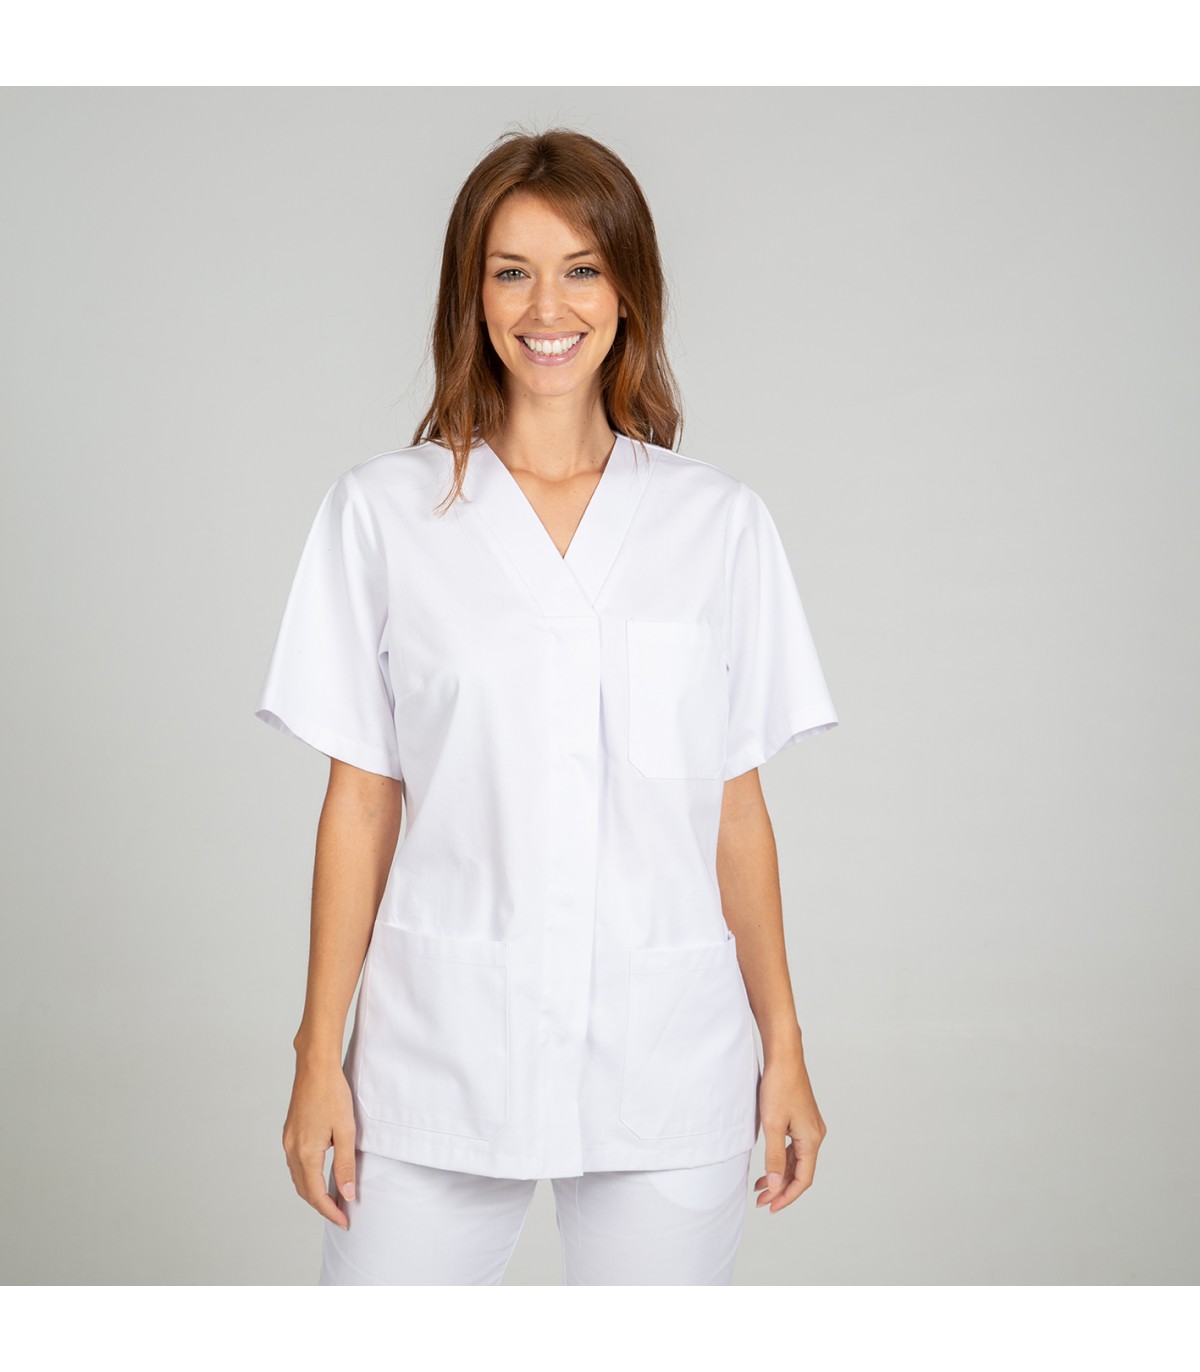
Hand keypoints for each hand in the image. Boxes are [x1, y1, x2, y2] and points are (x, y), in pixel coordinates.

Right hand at [282, 1056, 357, 1229]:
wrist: (315, 1066)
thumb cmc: (332, 1094)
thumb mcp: (345, 1131)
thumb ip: (345, 1164)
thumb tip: (347, 1194)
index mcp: (305, 1152)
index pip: (316, 1194)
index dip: (330, 1211)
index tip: (345, 1222)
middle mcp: (292, 1149)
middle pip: (304, 1189)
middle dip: (321, 1205)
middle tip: (341, 1214)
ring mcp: (288, 1140)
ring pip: (298, 1177)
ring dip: (313, 1192)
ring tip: (333, 1198)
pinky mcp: (290, 1132)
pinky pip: (296, 1164)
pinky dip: (307, 1176)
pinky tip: (320, 1174)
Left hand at [753, 1049, 826, 1212]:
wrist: (784, 1056)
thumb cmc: (779, 1086)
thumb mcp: (773, 1125)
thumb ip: (775, 1157)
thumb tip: (777, 1186)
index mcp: (812, 1139)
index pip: (803, 1179)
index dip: (787, 1196)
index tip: (770, 1207)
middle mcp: (815, 1135)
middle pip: (801, 1172)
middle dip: (781, 1188)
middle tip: (761, 1200)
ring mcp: (809, 1127)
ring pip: (797, 1161)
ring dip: (780, 1175)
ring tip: (761, 1186)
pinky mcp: (802, 1120)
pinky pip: (794, 1148)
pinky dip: (782, 1160)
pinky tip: (769, 1165)